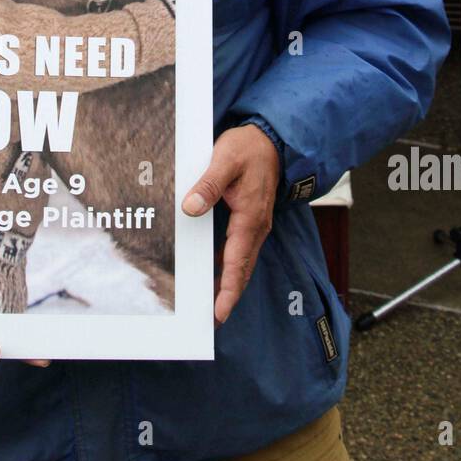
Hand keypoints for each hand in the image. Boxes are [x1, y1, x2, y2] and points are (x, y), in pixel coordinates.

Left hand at [182, 125, 280, 327]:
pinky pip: (240, 250)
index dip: (228, 290)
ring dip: (228, 283)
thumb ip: (208, 184)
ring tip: (210, 305)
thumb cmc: (248, 148)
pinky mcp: (250, 220)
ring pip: (241, 262)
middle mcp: (256, 227)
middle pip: (242, 270)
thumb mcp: (225, 160)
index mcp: (251, 217)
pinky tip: (213, 273)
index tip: (219, 314)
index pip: (237, 262)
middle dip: (228, 296)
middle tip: (211, 321)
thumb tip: (190, 208)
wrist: (271, 139)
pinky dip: (229, 266)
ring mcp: (255, 225)